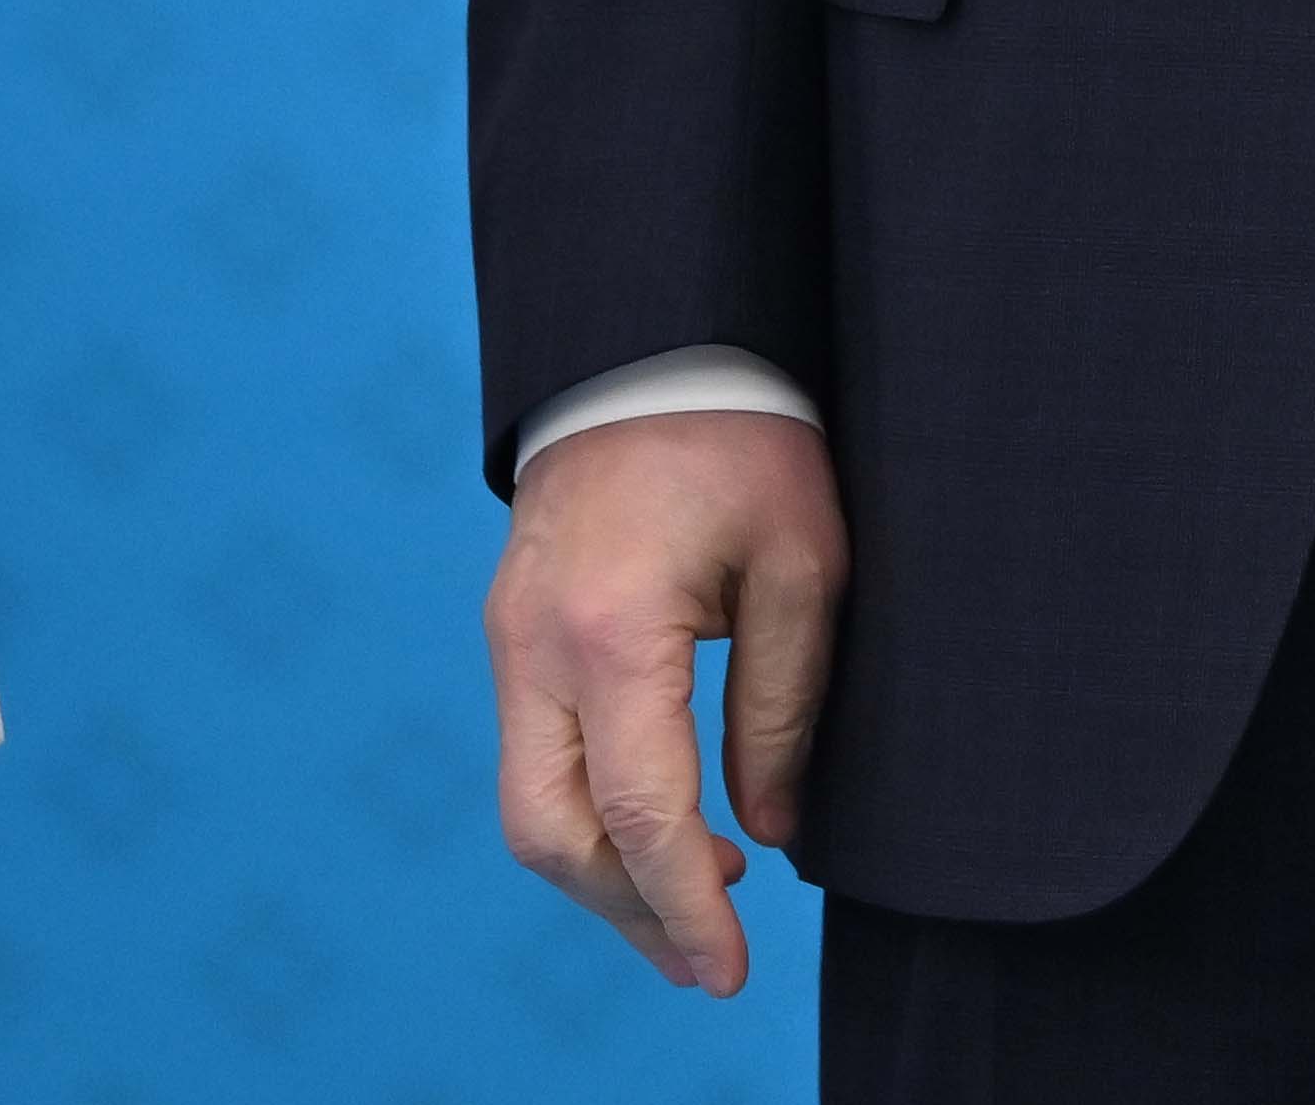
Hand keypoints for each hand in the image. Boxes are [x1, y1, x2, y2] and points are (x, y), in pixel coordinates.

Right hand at [484, 408, 843, 998]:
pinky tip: (666, 823)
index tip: (730, 972)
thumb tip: (769, 834)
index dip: (684, 909)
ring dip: (606, 872)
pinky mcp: (513, 628)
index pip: (639, 815)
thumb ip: (783, 710)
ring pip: (530, 805)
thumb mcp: (804, 568)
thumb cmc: (744, 441)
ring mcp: (511, 637)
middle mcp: (536, 646)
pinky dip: (590, 813)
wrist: (652, 341)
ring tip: (700, 905)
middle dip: (629, 912)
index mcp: (612, 631)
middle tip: (711, 962)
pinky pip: (534, 753)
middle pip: (552, 834)